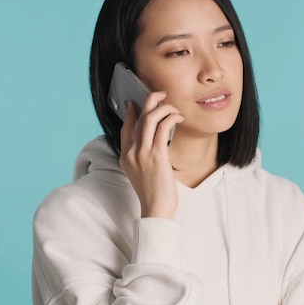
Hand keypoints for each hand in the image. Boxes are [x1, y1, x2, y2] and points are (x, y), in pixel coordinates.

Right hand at [118, 91, 184, 218]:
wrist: (156, 208)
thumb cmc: (153, 192)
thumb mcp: (140, 172)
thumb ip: (141, 156)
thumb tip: (153, 141)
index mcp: (125, 156)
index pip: (125, 127)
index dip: (130, 112)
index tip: (136, 102)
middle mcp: (131, 152)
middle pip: (138, 117)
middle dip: (150, 100)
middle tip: (161, 95)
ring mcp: (142, 153)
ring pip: (150, 118)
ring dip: (164, 108)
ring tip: (174, 108)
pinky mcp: (157, 156)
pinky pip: (162, 128)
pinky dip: (171, 118)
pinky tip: (178, 118)